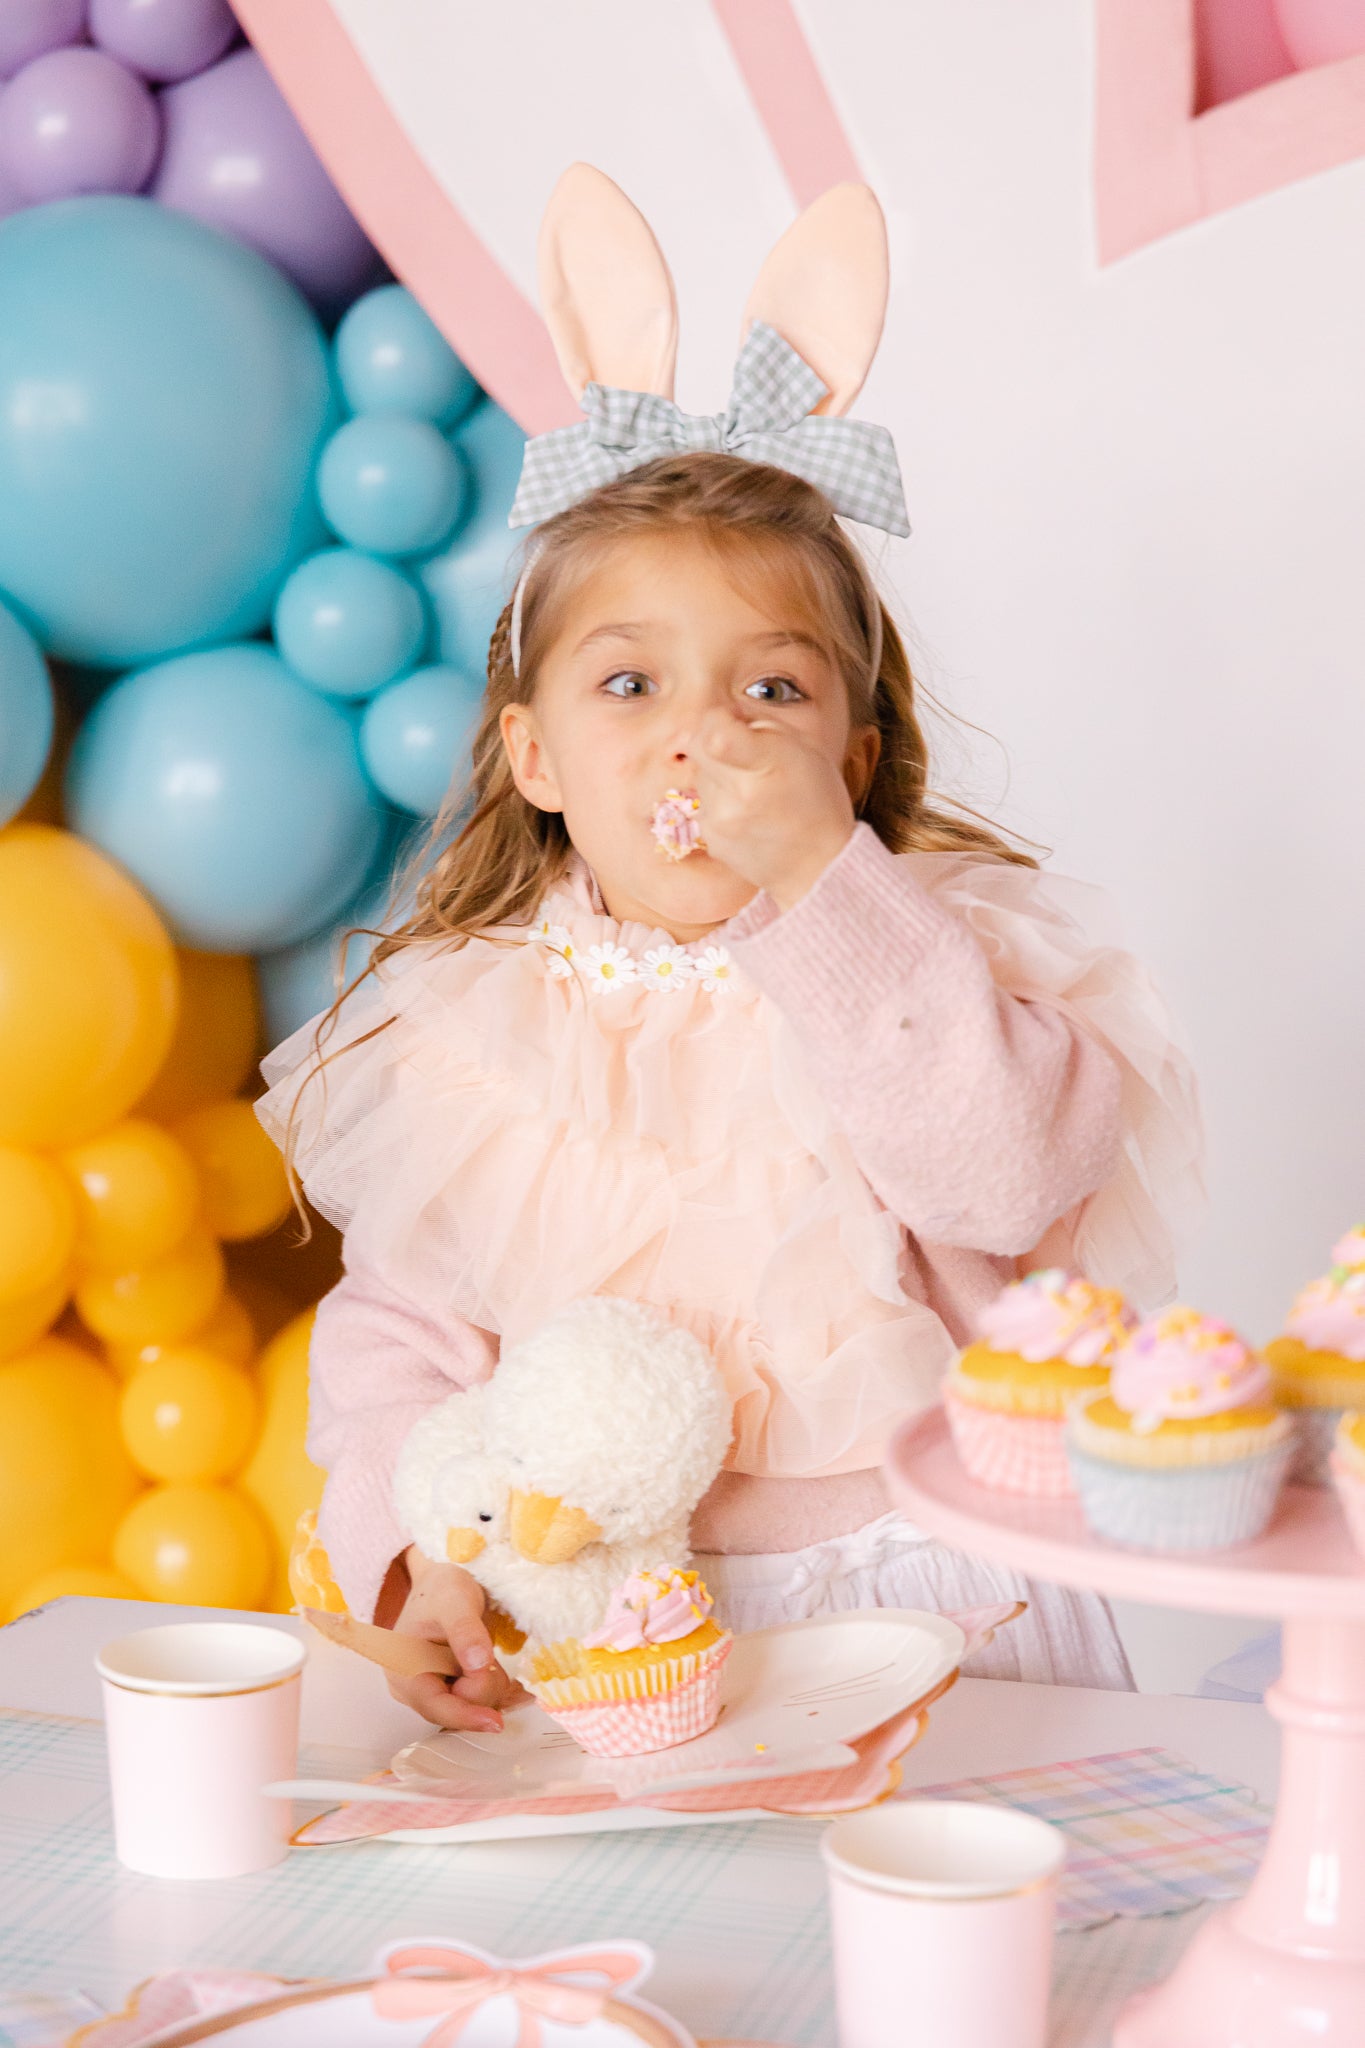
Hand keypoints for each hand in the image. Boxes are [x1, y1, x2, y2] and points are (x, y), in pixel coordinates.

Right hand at [386, 1548, 521, 1730]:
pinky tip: (499, 1668)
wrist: (443, 1582)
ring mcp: (434, 1688)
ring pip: (473, 1705)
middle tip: (488, 1652)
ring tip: (487, 1650)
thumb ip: (465, 1631)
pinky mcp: (451, 1687)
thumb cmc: (440, 1588)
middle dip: (482, 1684)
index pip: (436, 1707)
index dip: (466, 1716)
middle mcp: (415, 1688)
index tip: (495, 1722)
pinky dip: (494, 1685)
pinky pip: (479, 1699)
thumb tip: (477, 1665)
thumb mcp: (454, 1600)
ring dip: (490, 1682)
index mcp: (405, 1673)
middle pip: (458, 1707)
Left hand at [688, 705, 857, 910]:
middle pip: (698, 746)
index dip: (720, 719)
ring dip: (718, 773)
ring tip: (753, 788)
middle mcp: (737, 795)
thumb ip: (761, 726)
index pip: (714, 733)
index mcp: (766, 765)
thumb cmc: (818, 801)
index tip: (735, 722)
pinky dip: (720, 800)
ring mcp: (720, 821)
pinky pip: (704, 803)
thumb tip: (725, 715)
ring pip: (699, 774)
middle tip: (746, 755)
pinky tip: (748, 812)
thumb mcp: (804, 748)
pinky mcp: (711, 838)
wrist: (819, 865)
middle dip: (716, 741)